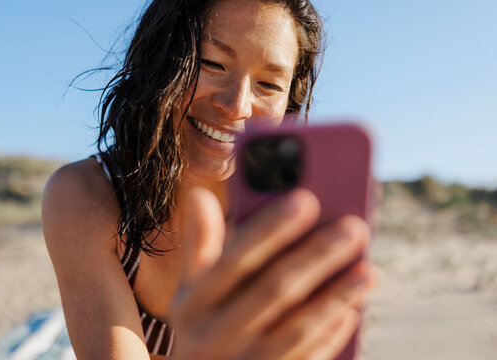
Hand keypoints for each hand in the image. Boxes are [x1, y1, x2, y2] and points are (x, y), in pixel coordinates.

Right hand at [170, 187, 374, 359]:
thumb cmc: (202, 325)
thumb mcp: (191, 291)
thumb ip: (200, 245)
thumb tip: (199, 194)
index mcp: (194, 303)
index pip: (234, 259)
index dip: (270, 230)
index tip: (306, 200)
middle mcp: (214, 336)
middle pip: (273, 290)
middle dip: (316, 257)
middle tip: (353, 228)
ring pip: (297, 328)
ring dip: (335, 297)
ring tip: (368, 271)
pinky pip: (307, 359)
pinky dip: (330, 336)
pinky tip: (351, 312)